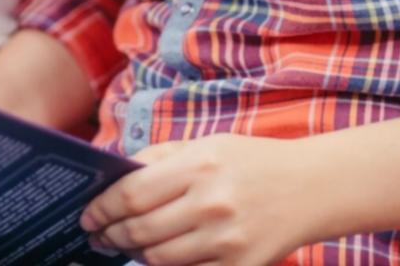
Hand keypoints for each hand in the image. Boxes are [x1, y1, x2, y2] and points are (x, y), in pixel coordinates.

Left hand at [80, 134, 318, 265]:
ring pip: (159, 258)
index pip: (132, 194)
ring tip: (124, 247)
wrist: (311, 188)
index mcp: (199, 165)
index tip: (88, 214)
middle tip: (97, 236)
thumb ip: (160, 159)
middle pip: (140, 229)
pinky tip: (155, 260)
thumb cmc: (251, 161)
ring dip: (134, 255)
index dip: (102, 208)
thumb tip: (114, 177)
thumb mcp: (206, 145)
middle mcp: (211, 203)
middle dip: (111, 236)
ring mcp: (226, 240)